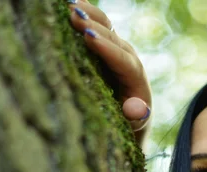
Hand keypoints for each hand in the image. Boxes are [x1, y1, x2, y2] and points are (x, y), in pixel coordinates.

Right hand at [68, 0, 151, 144]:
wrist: (132, 116)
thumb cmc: (130, 123)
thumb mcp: (134, 124)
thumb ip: (136, 116)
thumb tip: (136, 109)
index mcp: (135, 76)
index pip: (122, 60)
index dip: (106, 49)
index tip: (89, 38)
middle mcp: (127, 57)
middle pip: (113, 38)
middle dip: (94, 27)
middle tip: (74, 16)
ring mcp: (117, 48)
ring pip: (105, 26)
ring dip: (89, 14)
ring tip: (70, 5)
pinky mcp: (107, 45)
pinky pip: (97, 25)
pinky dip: (86, 12)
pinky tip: (71, 2)